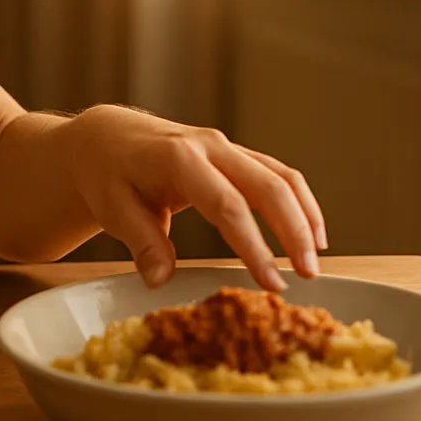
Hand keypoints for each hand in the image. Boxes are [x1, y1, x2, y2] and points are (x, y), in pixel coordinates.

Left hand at [60, 105, 327, 290]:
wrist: (106, 138)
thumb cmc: (107, 173)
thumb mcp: (112, 208)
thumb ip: (142, 242)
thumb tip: (160, 280)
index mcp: (178, 158)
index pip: (226, 205)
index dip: (253, 245)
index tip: (271, 282)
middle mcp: (209, 146)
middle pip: (267, 185)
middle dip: (293, 231)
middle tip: (307, 275)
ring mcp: (225, 147)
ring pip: (280, 176)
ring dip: (305, 216)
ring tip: (314, 261)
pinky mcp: (234, 154)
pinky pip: (277, 174)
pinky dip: (299, 202)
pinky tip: (311, 234)